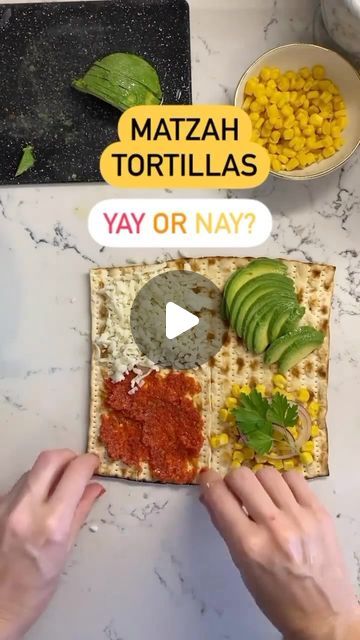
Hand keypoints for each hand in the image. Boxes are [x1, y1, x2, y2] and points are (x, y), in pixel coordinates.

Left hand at [0, 450, 103, 639]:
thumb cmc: (34, 589)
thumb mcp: (65, 552)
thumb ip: (80, 512)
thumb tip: (94, 488)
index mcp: (51, 524)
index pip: (75, 473)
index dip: (89, 462)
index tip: (95, 463)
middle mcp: (26, 509)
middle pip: (50, 458)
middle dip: (69, 456)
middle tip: (79, 466)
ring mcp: (6, 506)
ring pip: (33, 469)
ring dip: (51, 470)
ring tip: (61, 487)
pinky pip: (19, 484)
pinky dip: (34, 485)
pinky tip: (40, 501)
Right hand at [200, 467, 359, 639]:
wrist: (323, 614)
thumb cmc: (276, 597)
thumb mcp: (243, 567)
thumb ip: (226, 527)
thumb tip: (210, 494)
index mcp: (249, 547)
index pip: (219, 497)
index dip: (208, 482)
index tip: (207, 479)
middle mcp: (274, 528)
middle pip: (242, 477)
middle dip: (232, 481)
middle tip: (236, 492)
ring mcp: (300, 517)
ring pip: (267, 473)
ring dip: (258, 482)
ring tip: (262, 497)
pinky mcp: (320, 512)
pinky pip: (294, 478)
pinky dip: (282, 483)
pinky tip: (282, 497)